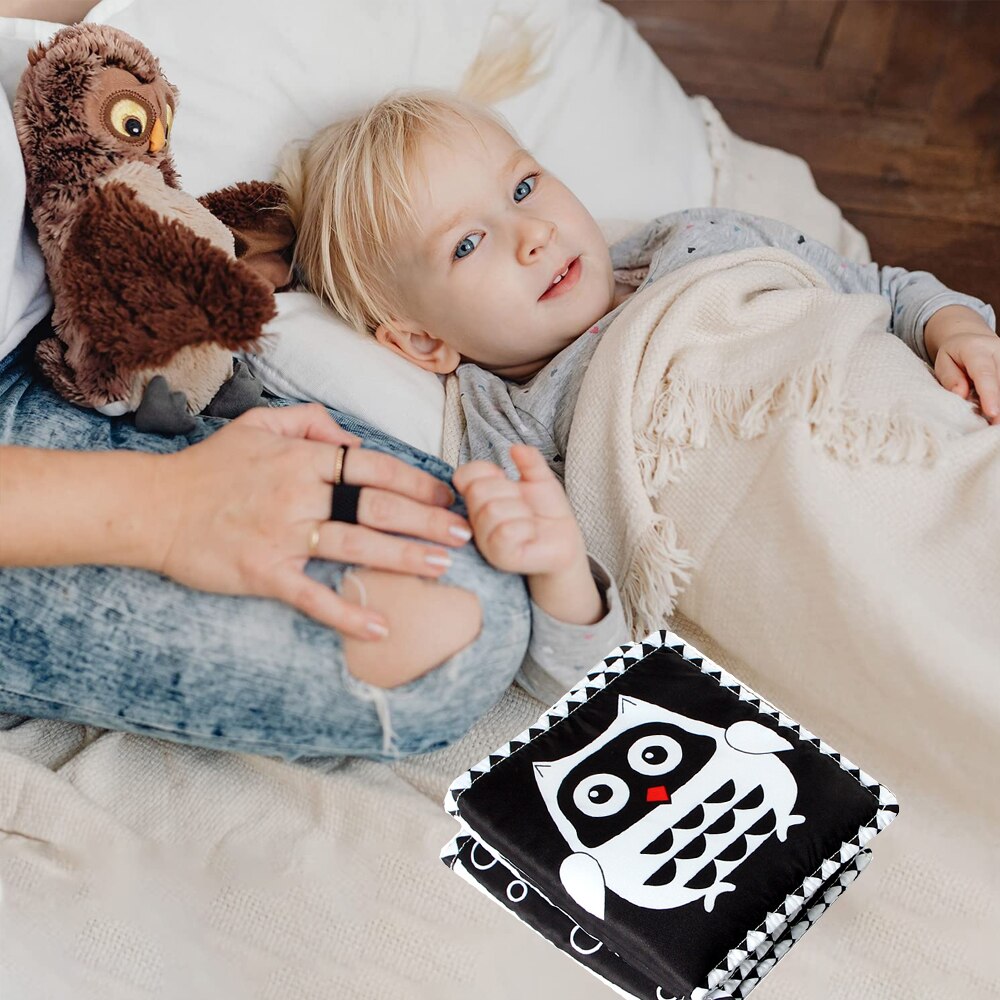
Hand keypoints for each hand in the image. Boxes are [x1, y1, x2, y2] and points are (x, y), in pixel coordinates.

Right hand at [151, 404, 472, 637]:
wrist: (152, 506)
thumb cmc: (209, 467)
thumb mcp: (258, 424)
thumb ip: (309, 419)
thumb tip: (352, 438)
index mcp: (302, 457)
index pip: (375, 468)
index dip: (417, 482)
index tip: (449, 496)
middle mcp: (298, 493)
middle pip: (377, 506)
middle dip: (427, 519)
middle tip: (464, 533)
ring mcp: (282, 535)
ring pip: (356, 545)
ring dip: (404, 558)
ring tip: (442, 566)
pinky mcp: (263, 573)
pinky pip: (313, 596)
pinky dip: (347, 614)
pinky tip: (380, 629)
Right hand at [451, 444, 585, 576]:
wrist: (563, 543)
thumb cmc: (547, 514)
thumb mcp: (541, 480)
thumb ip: (530, 461)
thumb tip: (516, 447)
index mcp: (480, 498)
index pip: (464, 474)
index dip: (487, 471)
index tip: (505, 480)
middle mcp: (475, 519)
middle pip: (478, 490)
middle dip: (511, 493)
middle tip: (522, 505)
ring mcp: (485, 540)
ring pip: (493, 510)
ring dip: (521, 512)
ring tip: (528, 521)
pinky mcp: (499, 556)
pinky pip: (506, 531)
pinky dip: (526, 528)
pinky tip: (530, 535)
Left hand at [924, 306, 999, 424]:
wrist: (974, 340)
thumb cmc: (955, 355)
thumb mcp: (944, 361)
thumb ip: (950, 377)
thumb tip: (961, 395)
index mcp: (977, 349)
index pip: (985, 374)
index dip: (990, 395)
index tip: (992, 413)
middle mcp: (999, 351)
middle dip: (999, 406)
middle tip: (994, 427)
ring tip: (994, 423)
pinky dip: (999, 400)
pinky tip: (996, 416)